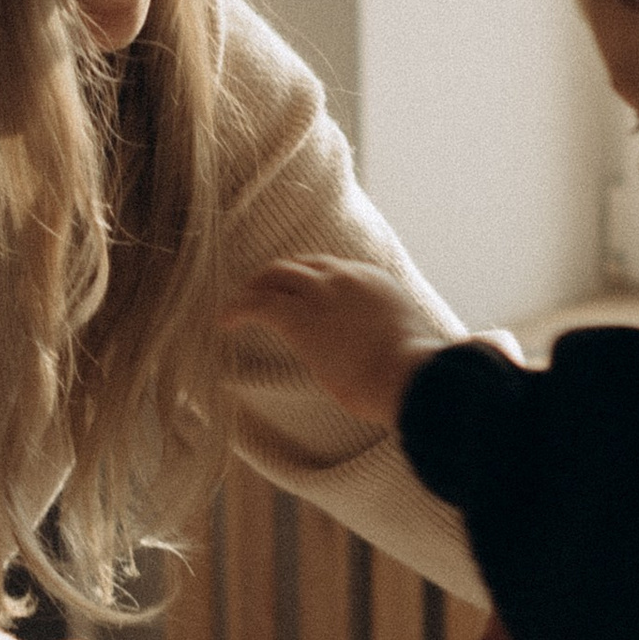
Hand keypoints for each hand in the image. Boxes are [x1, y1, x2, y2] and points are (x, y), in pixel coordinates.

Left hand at [228, 255, 454, 426]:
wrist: (410, 375)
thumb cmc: (412, 372)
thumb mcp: (405, 340)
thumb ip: (387, 335)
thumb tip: (384, 355)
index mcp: (372, 280)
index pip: (333, 269)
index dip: (310, 280)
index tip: (299, 295)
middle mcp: (344, 277)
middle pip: (300, 264)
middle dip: (278, 277)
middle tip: (260, 293)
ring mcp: (321, 293)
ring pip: (275, 275)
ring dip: (254, 288)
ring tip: (238, 307)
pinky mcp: (298, 317)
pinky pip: (256, 303)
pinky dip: (237, 309)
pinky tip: (225, 323)